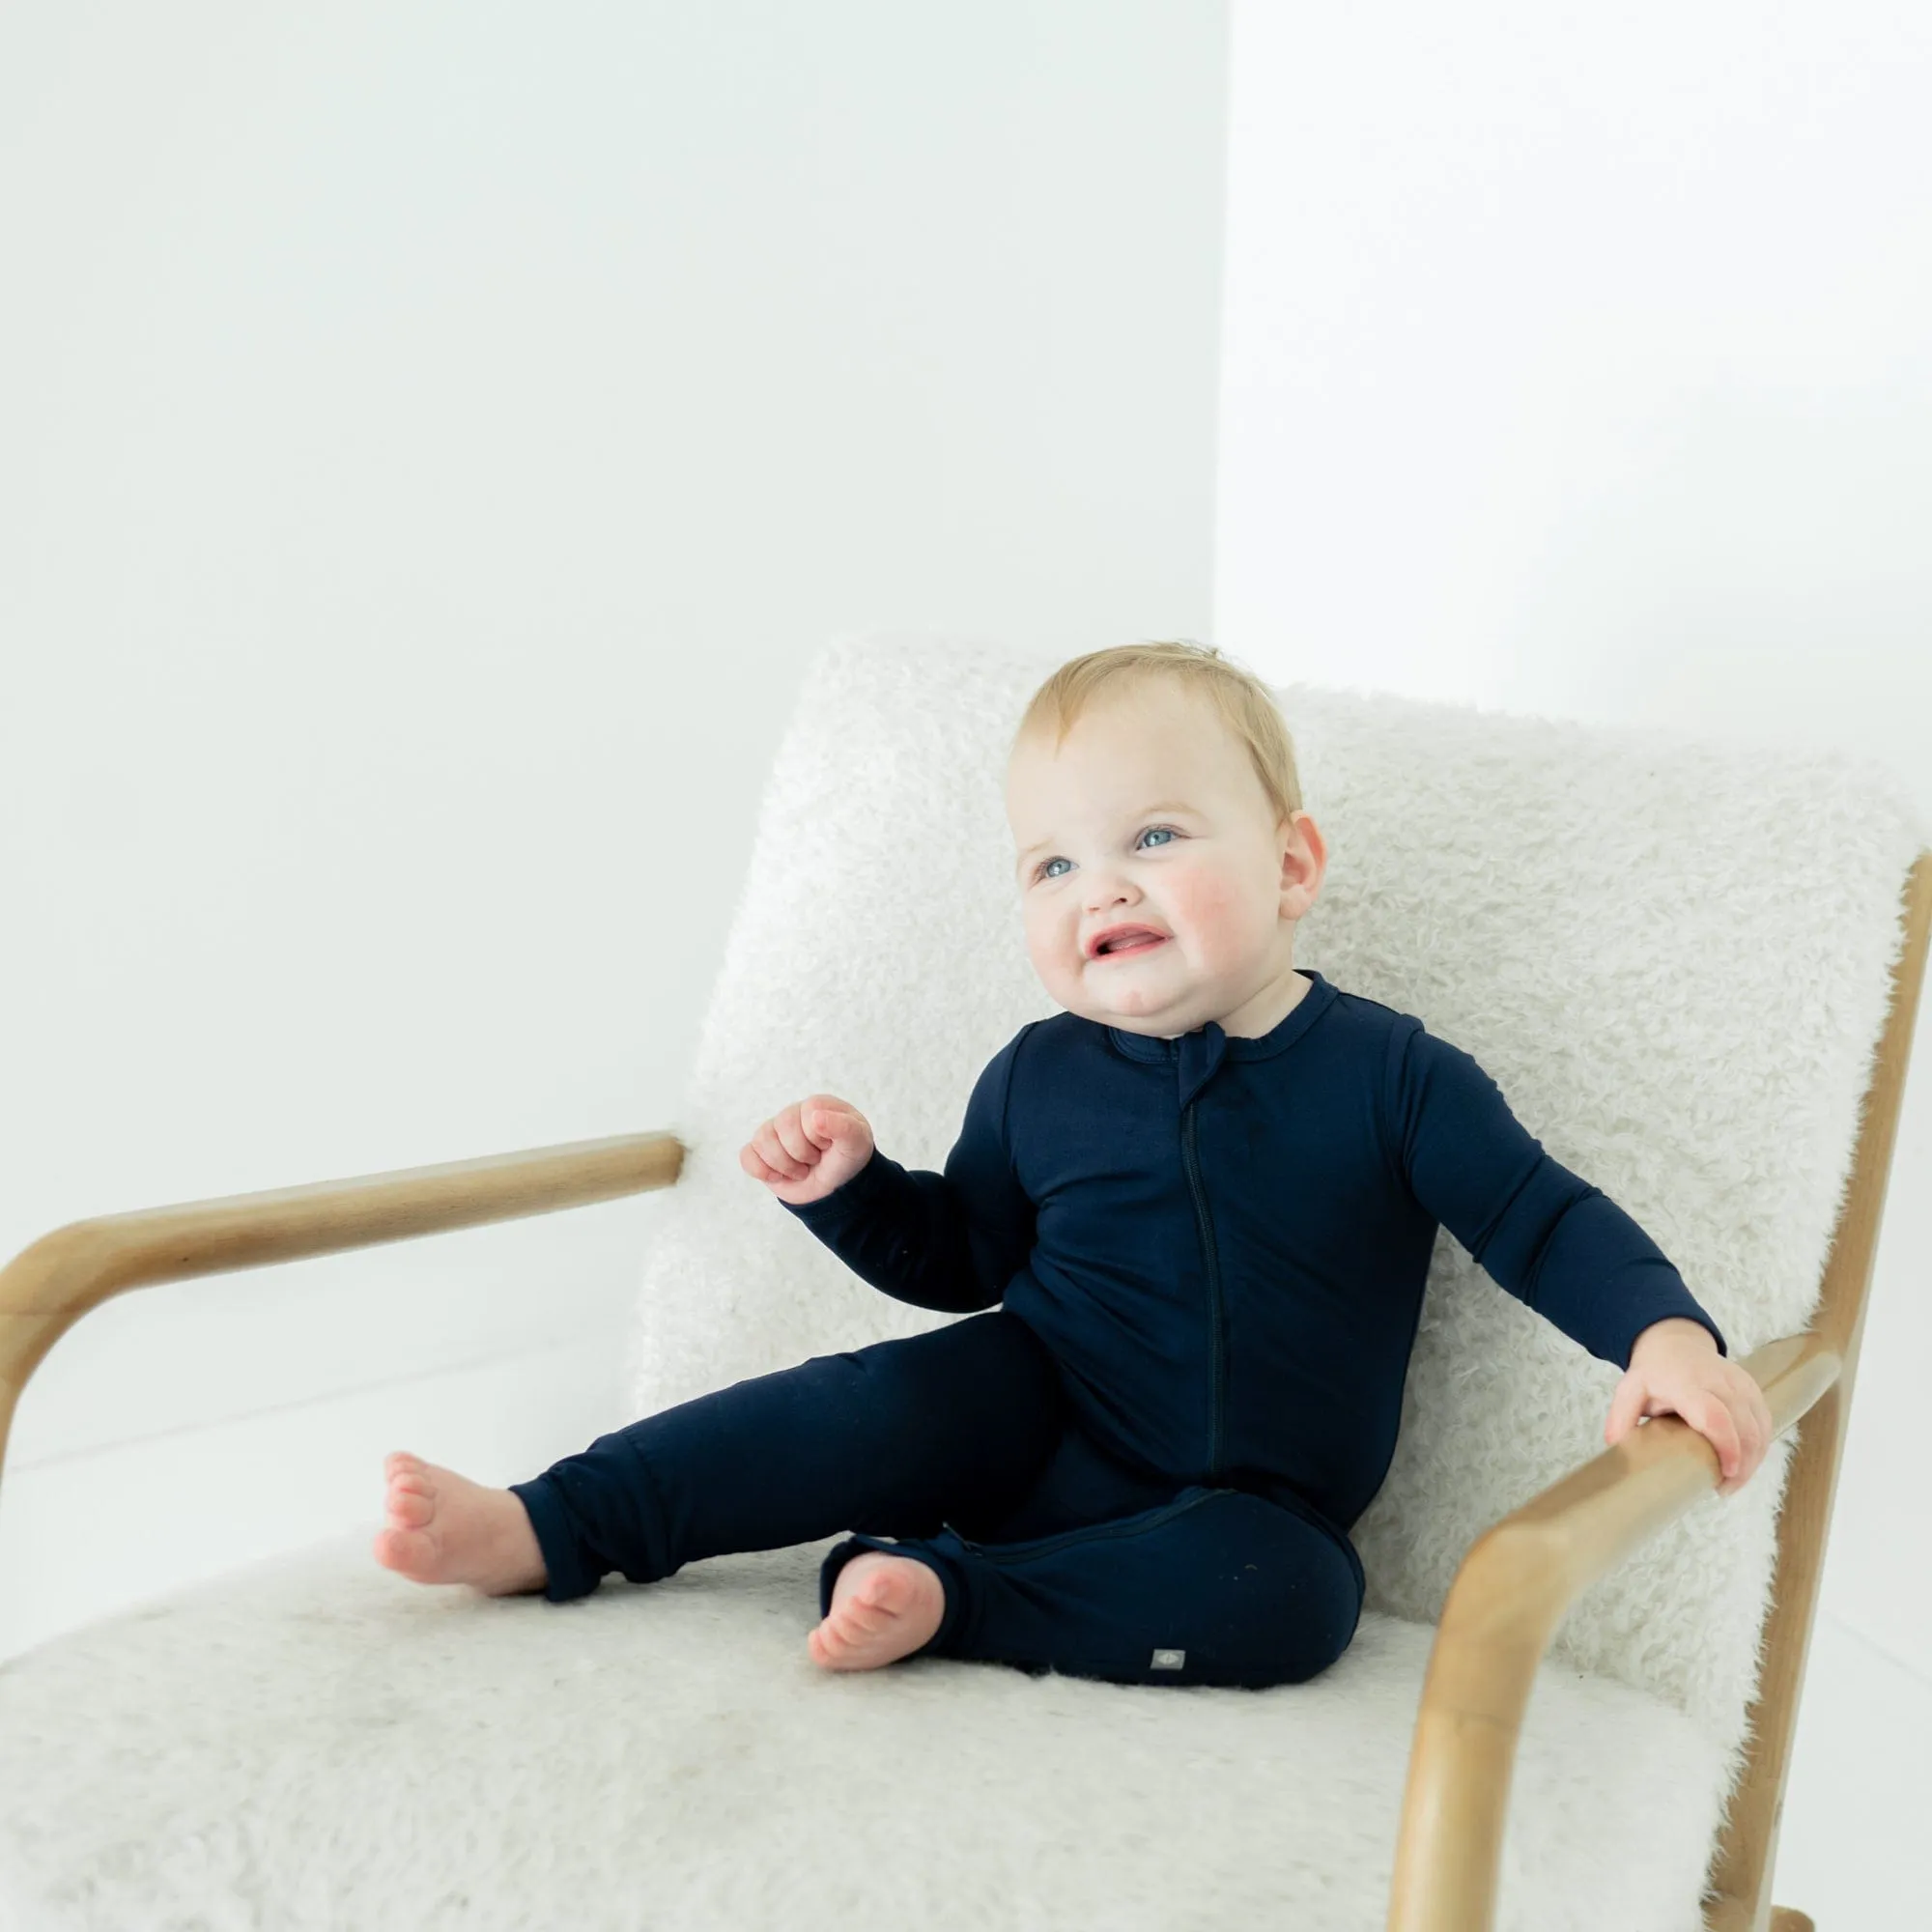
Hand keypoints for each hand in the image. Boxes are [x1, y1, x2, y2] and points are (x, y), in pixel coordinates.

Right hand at [740, 1094, 876, 1208]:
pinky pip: (747, 1156)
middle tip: (815, 1160)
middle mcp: (792, 1115)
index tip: (829, 1146)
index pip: (806, 1113)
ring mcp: (774, 1134)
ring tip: (801, 1170)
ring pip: (762, 1140)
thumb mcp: (857, 1142)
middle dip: (801, 1153)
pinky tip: (778, 1176)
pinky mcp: (761, 1153)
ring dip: (784, 1165)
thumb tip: (815, 1117)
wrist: (838, 1189)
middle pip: (782, 1127)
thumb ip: (843, 1127)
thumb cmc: (848, 1159)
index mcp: (815, 1106)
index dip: (817, 1137)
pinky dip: (761, 1170)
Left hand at [1604, 1319, 1772, 1499]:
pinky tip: (1744, 1465)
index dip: (1726, 1446)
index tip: (1726, 1474)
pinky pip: (1765, 1423)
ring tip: (1731, 1482)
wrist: (1676, 1343)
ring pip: (1760, 1428)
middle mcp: (1721, 1382)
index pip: (1715, 1416)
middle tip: (1723, 1489)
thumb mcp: (1630, 1389)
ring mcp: (1742, 1385)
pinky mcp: (1753, 1390)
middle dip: (1742, 1465)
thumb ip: (1621, 1416)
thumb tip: (1616, 1446)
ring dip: (1753, 1461)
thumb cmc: (1654, 1373)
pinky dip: (1759, 1448)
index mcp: (1687, 1383)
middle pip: (1744, 1428)